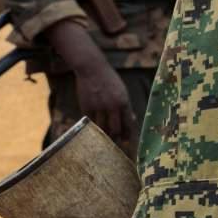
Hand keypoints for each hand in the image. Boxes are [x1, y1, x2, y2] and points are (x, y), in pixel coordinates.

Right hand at [46, 19, 135, 138]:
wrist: (92, 69)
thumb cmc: (110, 81)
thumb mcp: (122, 92)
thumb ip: (126, 107)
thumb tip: (131, 122)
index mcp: (123, 102)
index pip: (128, 124)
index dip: (129, 136)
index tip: (130, 145)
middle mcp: (111, 106)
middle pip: (115, 129)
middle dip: (116, 140)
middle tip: (117, 148)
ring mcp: (98, 107)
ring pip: (101, 128)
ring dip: (104, 136)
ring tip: (105, 143)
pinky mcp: (86, 107)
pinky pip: (91, 122)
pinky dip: (93, 127)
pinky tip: (94, 132)